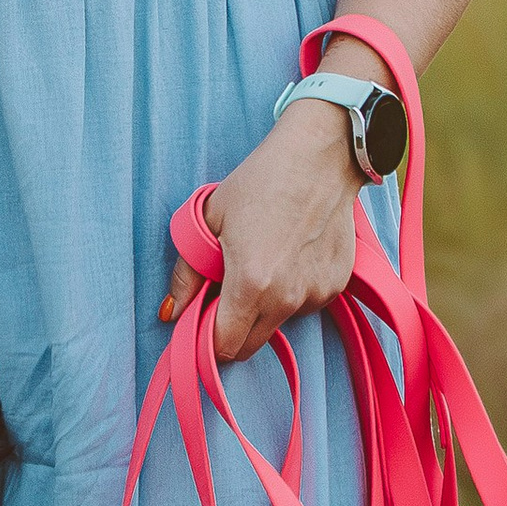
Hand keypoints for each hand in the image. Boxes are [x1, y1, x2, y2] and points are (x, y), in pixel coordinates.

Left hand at [163, 104, 362, 365]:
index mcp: (251, 284)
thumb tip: (169, 313)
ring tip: (264, 262)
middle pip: (250, 347)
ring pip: (279, 324)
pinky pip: (305, 305)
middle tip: (226, 295)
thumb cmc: (259, 183)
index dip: (207, 339)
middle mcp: (287, 298)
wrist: (319, 158)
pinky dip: (292, 293)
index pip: (224, 347)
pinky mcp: (336, 286)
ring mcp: (316, 294)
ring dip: (264, 309)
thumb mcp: (209, 221)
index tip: (203, 319)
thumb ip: (186, 274)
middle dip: (232, 331)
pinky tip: (291, 256)